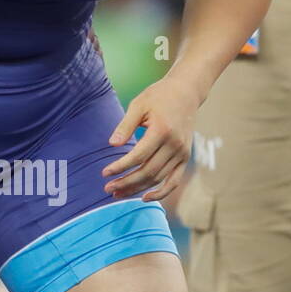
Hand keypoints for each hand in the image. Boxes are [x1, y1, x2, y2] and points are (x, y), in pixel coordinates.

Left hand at [102, 76, 198, 202]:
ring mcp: (182, 153)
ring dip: (137, 189)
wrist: (186, 93)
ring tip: (118, 193)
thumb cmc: (158, 97)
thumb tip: (112, 144)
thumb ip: (125, 125)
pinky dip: (161, 193)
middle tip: (108, 188)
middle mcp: (174, 144)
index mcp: (162, 130)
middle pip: (148, 172)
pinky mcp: (185, 158)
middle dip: (126, 182)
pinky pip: (174, 181)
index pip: (138, 156)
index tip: (105, 173)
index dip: (120, 167)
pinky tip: (144, 198)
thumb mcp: (139, 105)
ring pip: (158, 179)